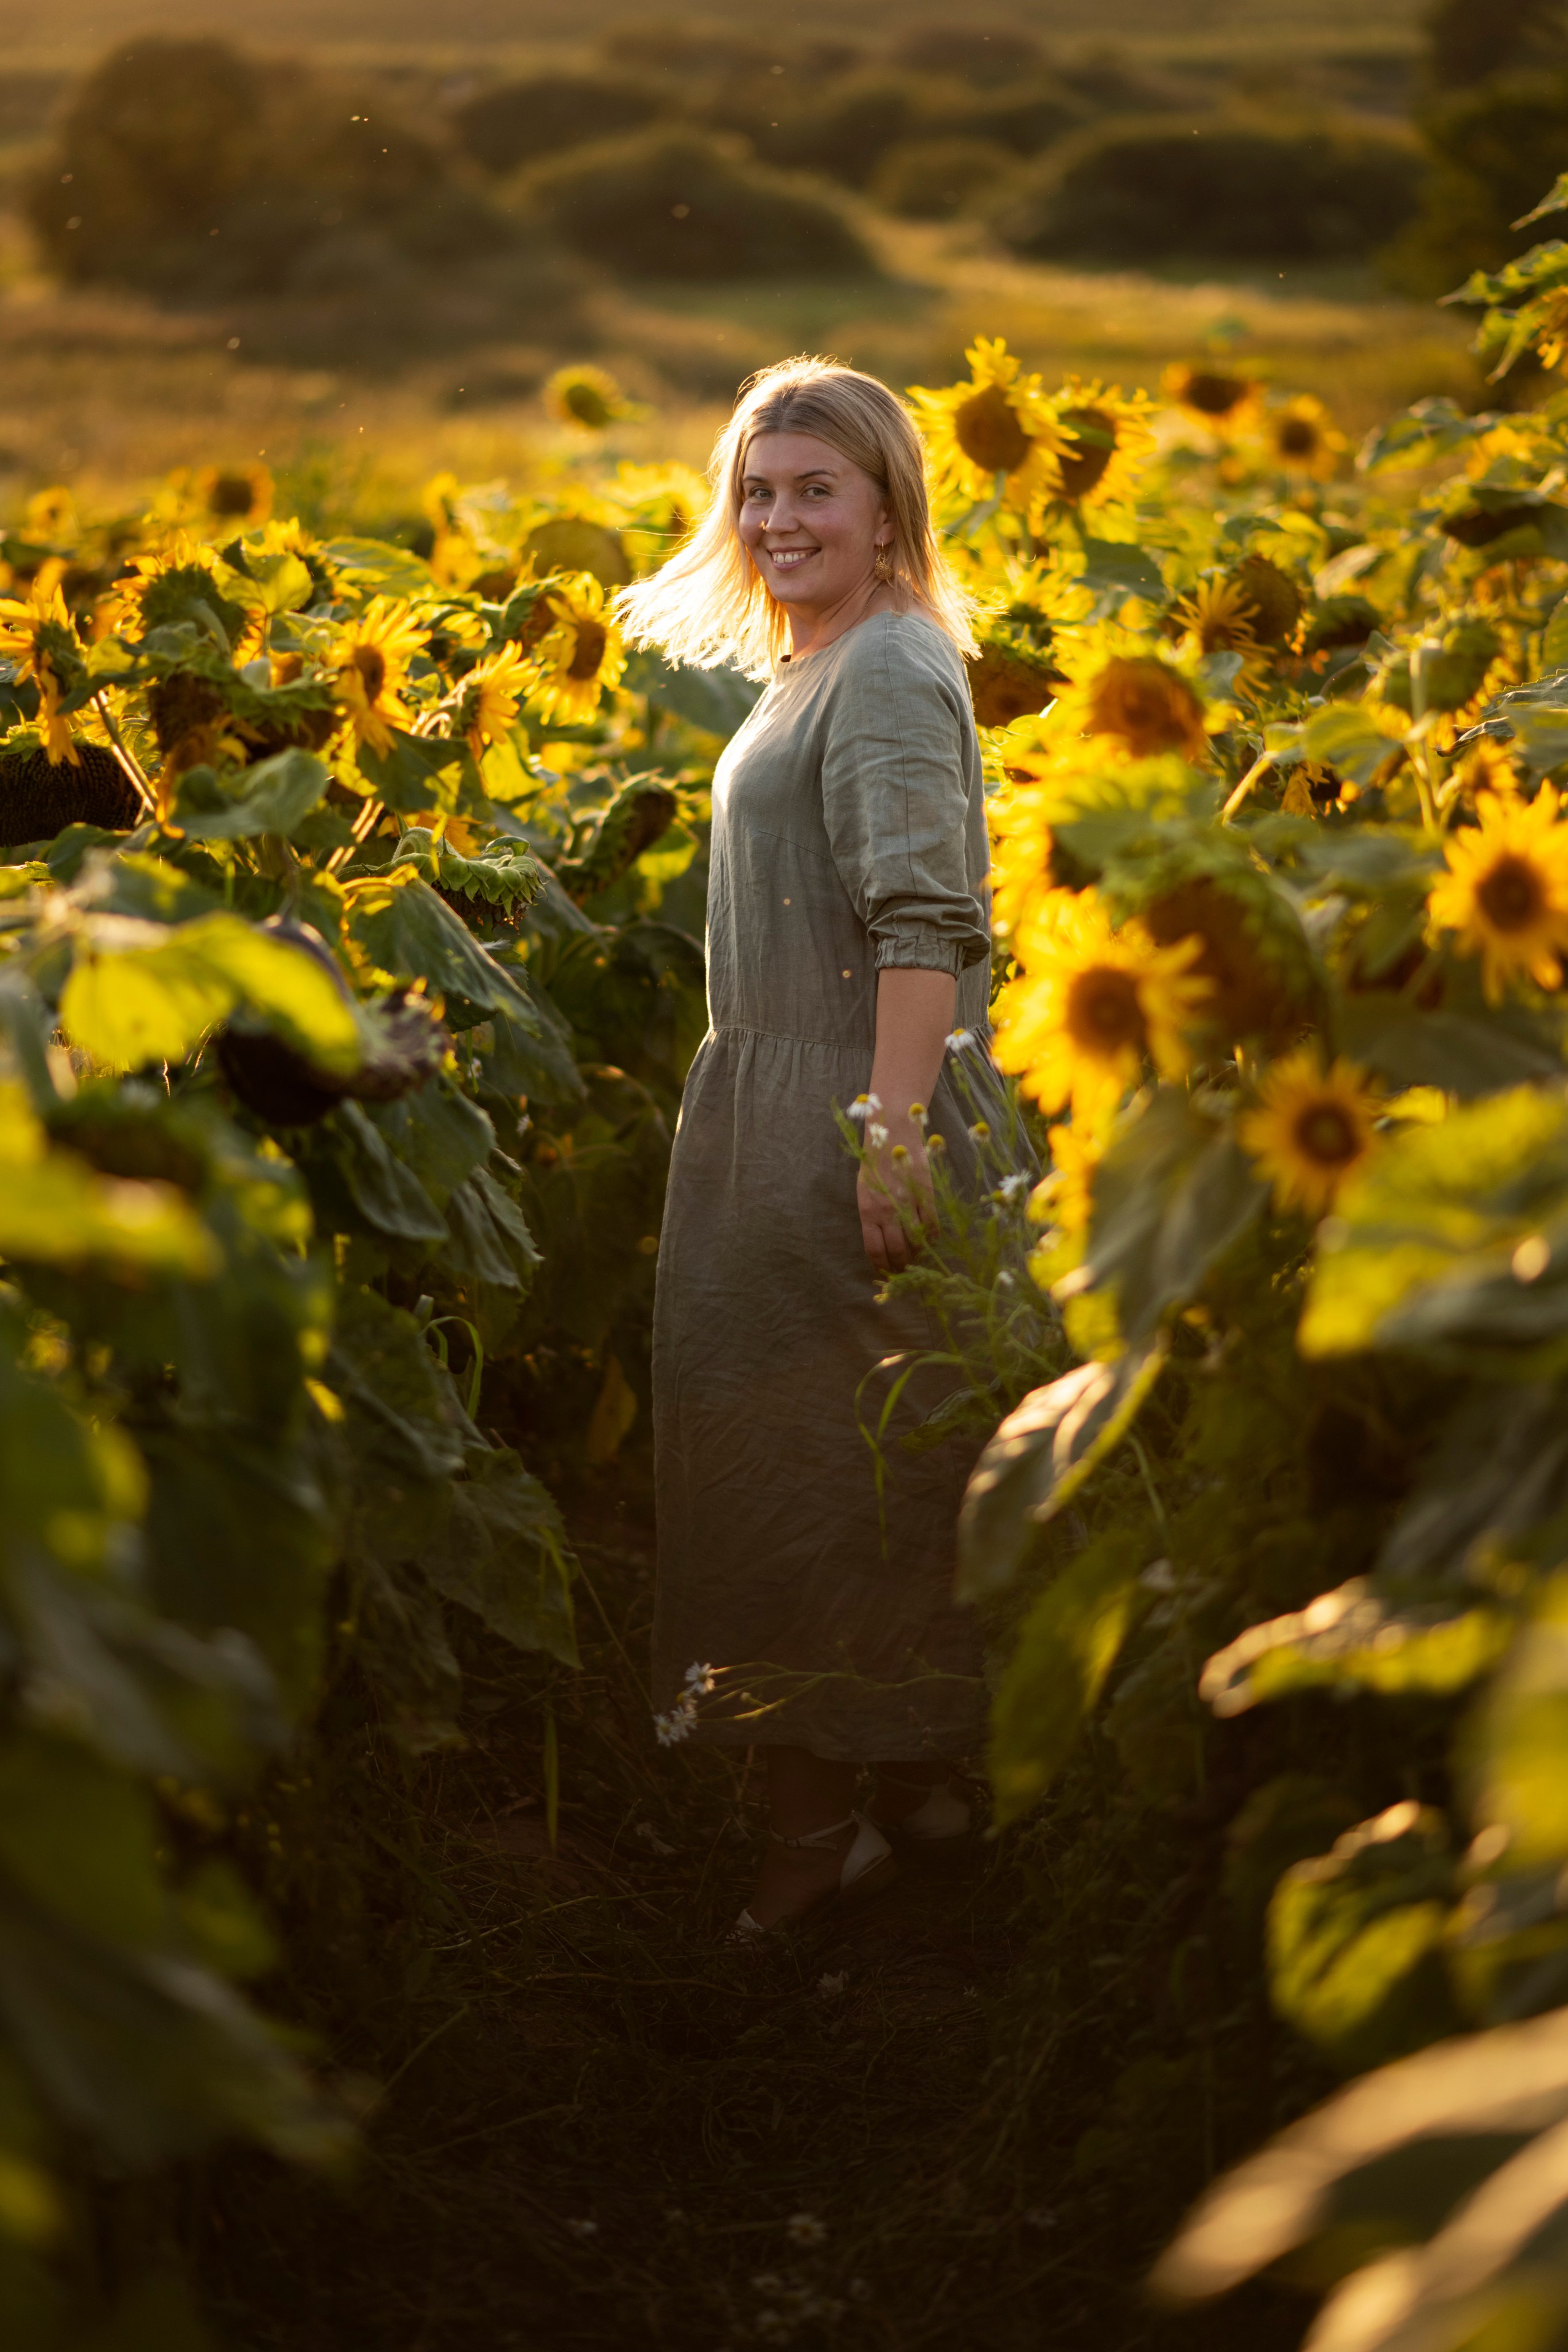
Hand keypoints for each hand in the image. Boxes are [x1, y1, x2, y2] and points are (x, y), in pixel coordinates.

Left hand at [857, 1109, 936, 1273]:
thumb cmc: (876, 1160)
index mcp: (868, 1210)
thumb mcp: (865, 1188)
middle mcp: (887, 1211)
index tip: (886, 1272)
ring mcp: (909, 1203)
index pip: (874, 1249)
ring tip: (918, 1257)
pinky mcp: (927, 1194)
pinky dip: (933, 1237)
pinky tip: (932, 1240)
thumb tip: (879, 1240)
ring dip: (918, 1253)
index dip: (881, 1265)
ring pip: (916, 1240)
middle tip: (904, 1270)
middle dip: (900, 1265)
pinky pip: (932, 1224)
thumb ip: (872, 1214)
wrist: (894, 1132)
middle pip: (896, 1250)